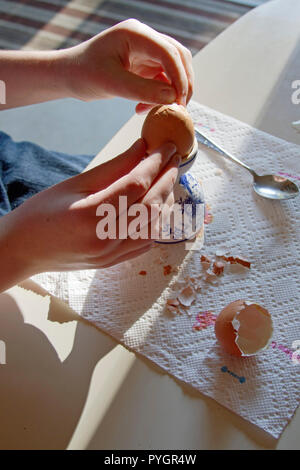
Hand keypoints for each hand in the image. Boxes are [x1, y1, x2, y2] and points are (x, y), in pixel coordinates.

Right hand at [0, 140, 180, 290]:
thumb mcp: (74, 184)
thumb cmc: (41, 213)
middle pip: (151, 205)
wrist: (24, 249)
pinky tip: (157, 204)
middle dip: (168, 178)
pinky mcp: (113, 263)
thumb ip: (113, 168)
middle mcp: (105, 239)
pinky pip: (145, 243)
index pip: (137, 184)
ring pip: (153, 226)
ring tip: (168, 177)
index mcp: (91, 216)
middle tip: (175, 157)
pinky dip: (156, 221)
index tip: (166, 145)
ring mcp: (110, 255)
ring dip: (165, 200)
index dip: (156, 162)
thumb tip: (142, 148)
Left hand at [65, 19, 193, 112]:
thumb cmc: (84, 74)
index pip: (169, 52)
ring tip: (157, 110)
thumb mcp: (112, 84)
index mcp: (135, 34)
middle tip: (179, 108)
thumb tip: (172, 97)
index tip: (179, 101)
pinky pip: (162, 80)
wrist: (69, 75)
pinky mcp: (144, 65)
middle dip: (182, 83)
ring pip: (173, 69)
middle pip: (178, 57)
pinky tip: (142, 108)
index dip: (179, 77)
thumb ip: (143, 90)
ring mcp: (146, 51)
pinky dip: (158, 96)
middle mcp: (144, 39)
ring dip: (171, 91)